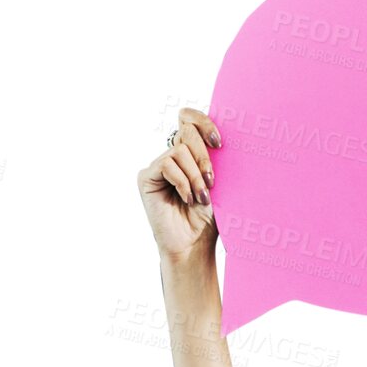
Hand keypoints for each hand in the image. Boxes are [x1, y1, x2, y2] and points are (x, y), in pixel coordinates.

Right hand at [136, 106, 222, 258]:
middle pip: (186, 131)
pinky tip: (188, 199)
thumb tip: (218, 138)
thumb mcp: (217, 186)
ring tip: (202, 197)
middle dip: (204, 156)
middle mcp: (173, 156)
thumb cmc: (208, 220)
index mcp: (191, 153)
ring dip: (195, 174)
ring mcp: (158, 166)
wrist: (194, 246)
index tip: (219, 143)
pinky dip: (182, 181)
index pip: (189, 119)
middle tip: (212, 181)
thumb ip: (213, 160)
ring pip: (179, 150)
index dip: (203, 122)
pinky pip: (166, 164)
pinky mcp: (147, 177)